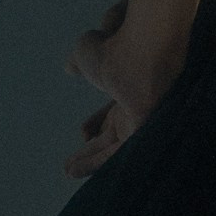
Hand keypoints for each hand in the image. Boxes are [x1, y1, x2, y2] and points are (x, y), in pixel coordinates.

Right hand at [62, 0, 178, 176]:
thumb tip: (70, 67)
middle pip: (115, 133)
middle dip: (93, 148)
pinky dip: (95, 163)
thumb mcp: (86, 51)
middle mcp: (143, 105)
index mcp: (131, 86)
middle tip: (72, 162)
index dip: (96, 123)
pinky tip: (74, 172)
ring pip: (116, 148)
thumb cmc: (116, 43)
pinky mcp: (145, 133)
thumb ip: (79, 61)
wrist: (143, 46)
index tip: (81, 132)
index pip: (113, 112)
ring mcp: (146, 120)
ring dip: (90, 161)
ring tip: (68, 172)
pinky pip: (119, 154)